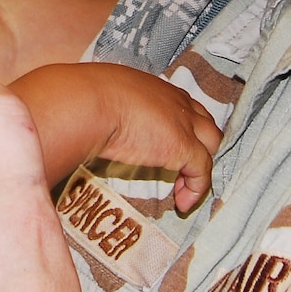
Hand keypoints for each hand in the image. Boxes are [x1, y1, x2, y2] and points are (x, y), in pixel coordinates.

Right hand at [17, 63, 222, 213]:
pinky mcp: (184, 147)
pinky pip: (203, 172)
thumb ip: (101, 108)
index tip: (169, 145)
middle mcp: (175, 101)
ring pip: (211, 144)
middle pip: (206, 122)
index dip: (183, 126)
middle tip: (184, 168)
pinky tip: (181, 204)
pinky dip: (196, 189)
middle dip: (201, 144)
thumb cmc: (81, 97)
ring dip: (201, 167)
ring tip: (184, 189)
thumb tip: (79, 119)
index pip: (182, 105)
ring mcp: (183, 123)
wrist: (85, 102)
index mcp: (154, 87)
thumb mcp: (97, 96)